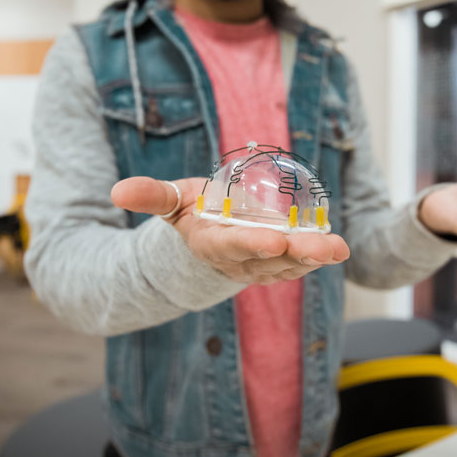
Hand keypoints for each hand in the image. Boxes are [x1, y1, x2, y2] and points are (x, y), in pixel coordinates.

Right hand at [110, 177, 349, 284]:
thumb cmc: (193, 211)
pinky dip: (319, 257)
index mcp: (212, 243)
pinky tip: (338, 249)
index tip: (275, 240)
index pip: (233, 246)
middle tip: (325, 248)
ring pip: (290, 264)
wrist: (209, 238)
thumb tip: (116, 190)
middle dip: (298, 253)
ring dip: (316, 258)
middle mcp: (239, 260)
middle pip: (270, 258)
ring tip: (339, 248)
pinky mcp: (278, 264)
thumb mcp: (172, 199)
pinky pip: (299, 263)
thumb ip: (151, 196)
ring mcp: (261, 266)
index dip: (253, 244)